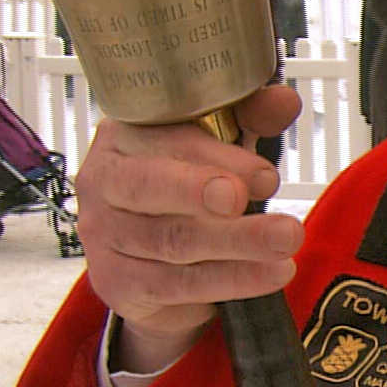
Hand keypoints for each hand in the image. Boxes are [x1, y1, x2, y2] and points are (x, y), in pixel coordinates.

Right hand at [78, 84, 304, 372]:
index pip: (162, 139)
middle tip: (246, 200)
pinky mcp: (116, 284)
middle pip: (148, 188)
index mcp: (121, 136)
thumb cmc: (185, 179)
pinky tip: (271, 273)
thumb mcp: (218, 141)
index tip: (265, 176)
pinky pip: (176, 285)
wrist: (149, 253)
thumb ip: (250, 116)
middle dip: (199, 193)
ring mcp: (102, 237)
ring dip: (236, 244)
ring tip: (286, 241)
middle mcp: (100, 184)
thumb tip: (284, 101)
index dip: (215, 156)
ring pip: (171, 242)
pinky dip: (230, 280)